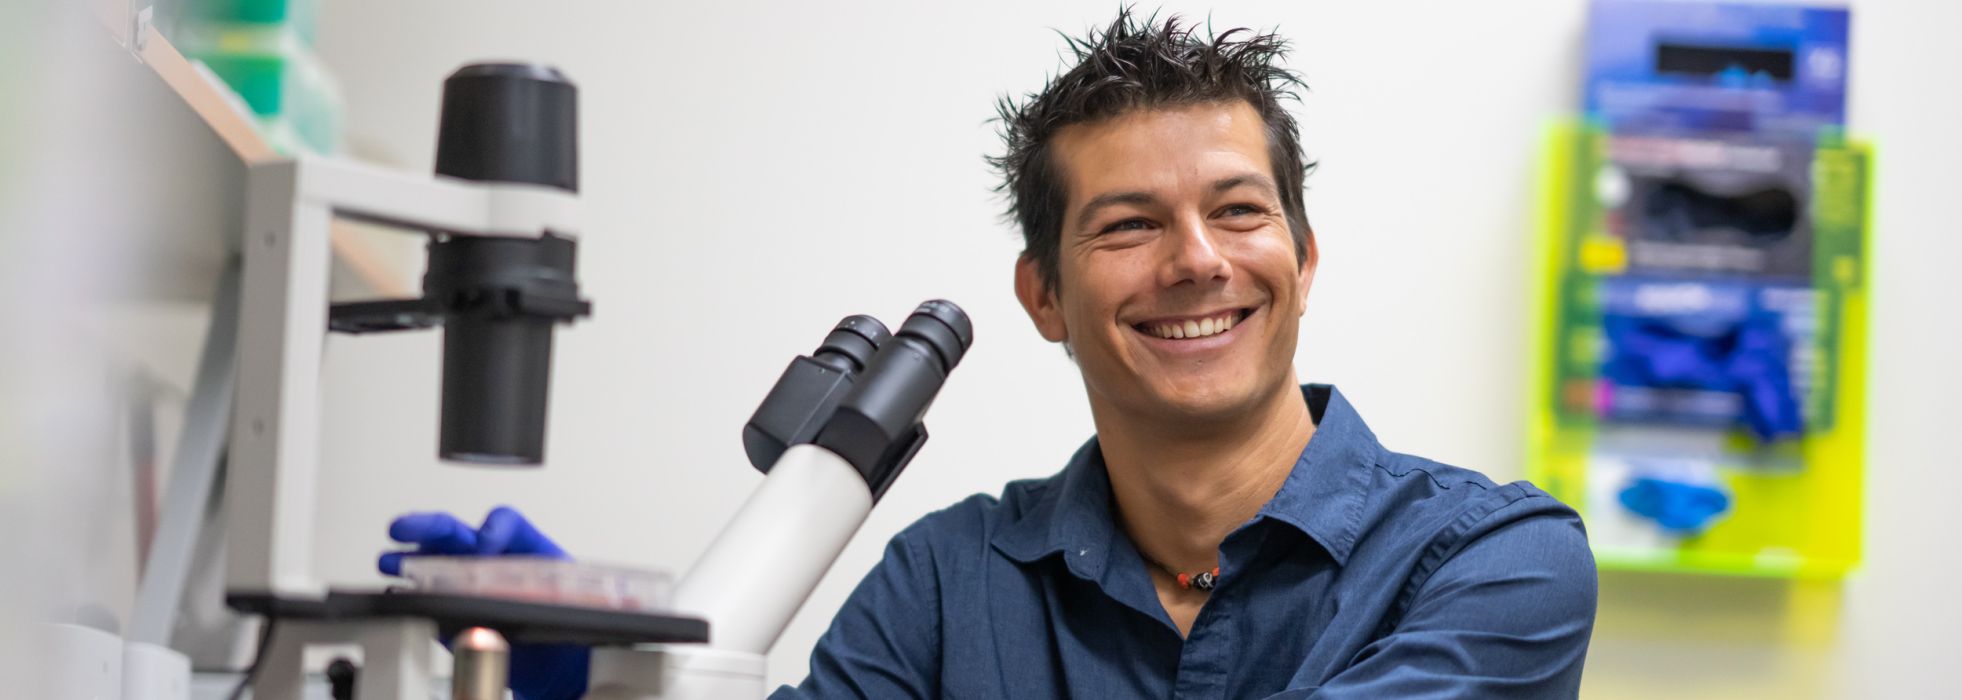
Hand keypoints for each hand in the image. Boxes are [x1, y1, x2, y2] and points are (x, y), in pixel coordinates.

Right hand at [378, 506, 587, 699]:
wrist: (559, 664)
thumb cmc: (566, 619)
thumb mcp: (568, 597)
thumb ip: (541, 590)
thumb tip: (513, 598)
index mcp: (522, 548)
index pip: (506, 522)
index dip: (494, 528)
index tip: (485, 544)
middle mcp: (490, 561)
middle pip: (456, 534)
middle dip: (426, 527)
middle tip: (402, 528)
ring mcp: (468, 586)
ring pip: (434, 564)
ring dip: (409, 561)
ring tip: (388, 562)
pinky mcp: (456, 616)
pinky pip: (430, 603)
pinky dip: (411, 598)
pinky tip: (397, 594)